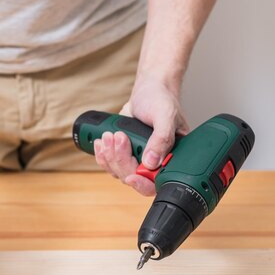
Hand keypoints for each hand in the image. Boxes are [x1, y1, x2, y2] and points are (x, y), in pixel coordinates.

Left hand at [94, 75, 189, 195]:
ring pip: (119, 171)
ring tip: (110, 135)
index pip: (157, 183)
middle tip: (120, 138)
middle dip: (121, 159)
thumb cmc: (162, 100)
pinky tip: (102, 143)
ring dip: (110, 156)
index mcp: (172, 158)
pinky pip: (110, 163)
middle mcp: (155, 162)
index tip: (132, 176)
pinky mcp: (124, 153)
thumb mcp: (165, 115)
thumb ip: (161, 138)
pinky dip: (103, 155)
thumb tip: (151, 162)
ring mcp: (138, 159)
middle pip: (133, 177)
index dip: (143, 184)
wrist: (149, 90)